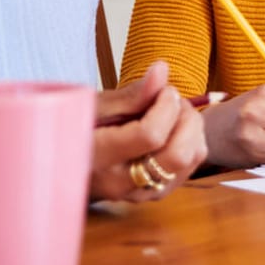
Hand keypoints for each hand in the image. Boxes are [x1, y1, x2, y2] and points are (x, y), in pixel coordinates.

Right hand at [91, 60, 206, 202]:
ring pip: (191, 158)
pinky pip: (193, 165)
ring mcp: (141, 193)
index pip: (150, 136)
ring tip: (172, 112)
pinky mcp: (157, 194)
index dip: (166, 106)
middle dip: (185, 118)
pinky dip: (192, 140)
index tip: (162, 90)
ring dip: (191, 128)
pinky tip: (173, 129)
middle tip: (171, 100)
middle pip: (178, 154)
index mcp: (98, 159)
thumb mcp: (95, 107)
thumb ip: (131, 94)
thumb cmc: (82, 129)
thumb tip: (161, 69)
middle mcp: (120, 183)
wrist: (71, 165)